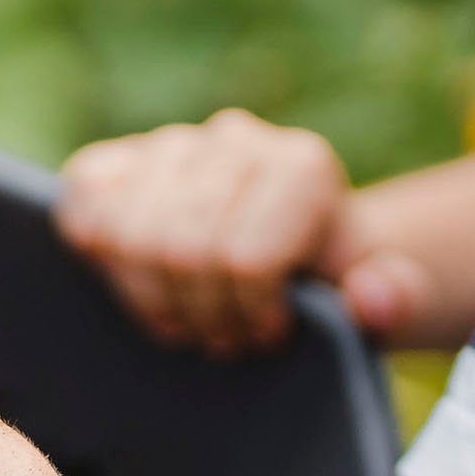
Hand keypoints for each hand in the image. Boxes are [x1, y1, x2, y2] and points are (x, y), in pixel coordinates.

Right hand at [57, 110, 438, 354]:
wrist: (292, 256)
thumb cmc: (327, 285)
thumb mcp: (377, 301)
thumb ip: (392, 299)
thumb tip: (376, 298)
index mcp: (302, 166)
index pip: (244, 257)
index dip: (251, 315)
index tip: (272, 331)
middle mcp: (234, 140)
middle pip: (181, 251)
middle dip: (202, 314)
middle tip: (227, 335)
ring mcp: (168, 147)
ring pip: (126, 238)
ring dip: (155, 300)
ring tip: (192, 316)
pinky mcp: (111, 165)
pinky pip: (82, 216)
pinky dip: (106, 268)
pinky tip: (147, 286)